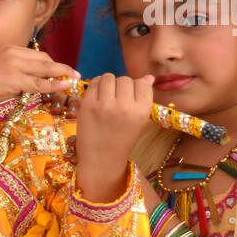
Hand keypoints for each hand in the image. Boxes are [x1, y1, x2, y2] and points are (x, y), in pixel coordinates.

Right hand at [0, 46, 79, 109]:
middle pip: (44, 58)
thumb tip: (26, 80)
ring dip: (63, 74)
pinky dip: (55, 85)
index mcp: (9, 48)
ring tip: (75, 79)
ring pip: (45, 69)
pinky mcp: (14, 79)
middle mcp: (13, 52)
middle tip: (72, 74)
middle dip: (60, 67)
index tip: (59, 71)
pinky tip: (65, 86)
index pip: (36, 54)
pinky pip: (40, 83)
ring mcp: (14, 65)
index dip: (51, 63)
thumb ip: (11, 70)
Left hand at [73, 73, 155, 201]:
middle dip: (121, 86)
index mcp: (142, 111)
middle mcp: (125, 106)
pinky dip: (96, 85)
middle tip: (117, 99)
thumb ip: (143, 98)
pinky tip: (97, 96)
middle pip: (125, 79)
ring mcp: (105, 105)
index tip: (130, 97)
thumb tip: (149, 77)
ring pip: (109, 77)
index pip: (142, 83)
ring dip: (108, 83)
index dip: (136, 87)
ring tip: (107, 95)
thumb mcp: (139, 121)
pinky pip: (94, 83)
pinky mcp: (88, 105)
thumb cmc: (121, 139)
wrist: (101, 159)